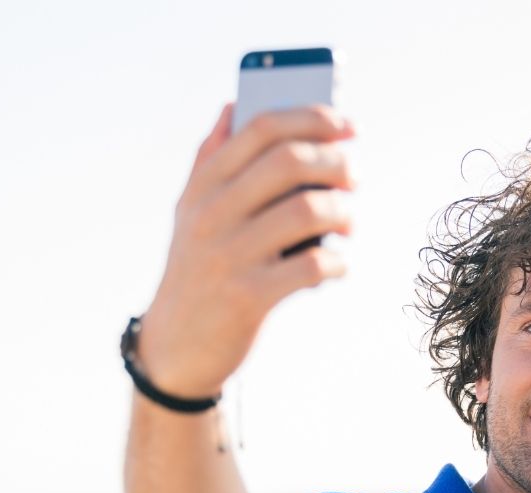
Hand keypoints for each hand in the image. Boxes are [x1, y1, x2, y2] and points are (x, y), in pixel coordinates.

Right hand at [137, 104, 355, 398]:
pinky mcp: (248, 297)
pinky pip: (312, 266)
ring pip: (307, 210)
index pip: (261, 128)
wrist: (175, 348)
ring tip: (349, 224)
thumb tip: (231, 105)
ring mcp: (229, 255)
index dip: (312, 118)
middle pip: (289, 161)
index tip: (347, 126)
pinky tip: (337, 266)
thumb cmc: (197, 270)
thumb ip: (210, 158)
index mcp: (203, 185)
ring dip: (343, 212)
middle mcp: (212, 213)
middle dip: (337, 162)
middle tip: (355, 177)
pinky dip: (338, 263)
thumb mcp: (190, 211)